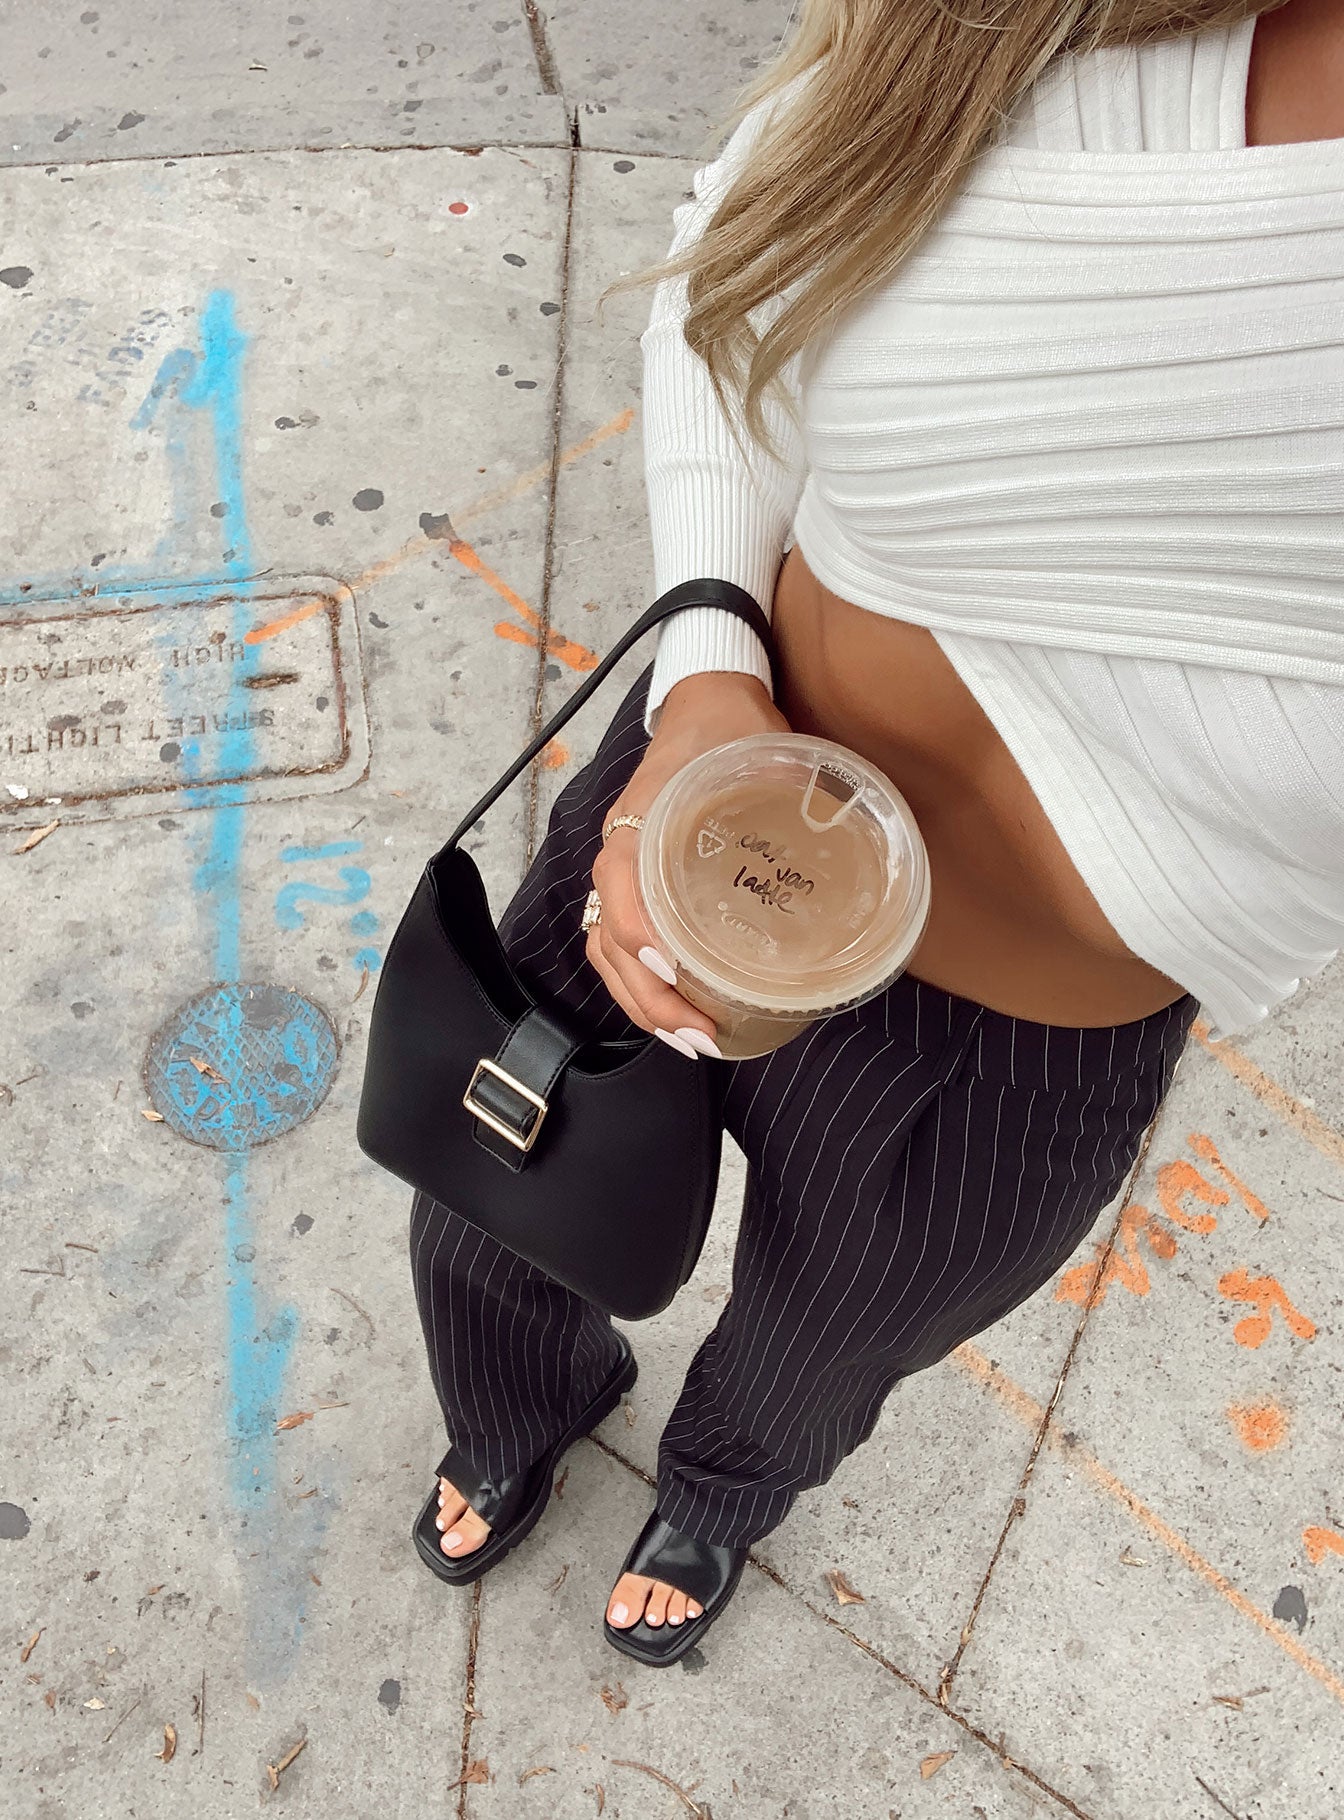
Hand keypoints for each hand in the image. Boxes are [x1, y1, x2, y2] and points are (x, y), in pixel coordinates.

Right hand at [587, 671, 789, 1051]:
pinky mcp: (637, 883)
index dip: (639, 936)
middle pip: (608, 942)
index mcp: (639, 821)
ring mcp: (623, 869)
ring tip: (691, 1039)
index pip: (618, 889)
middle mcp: (620, 850)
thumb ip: (795, 783)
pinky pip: (618, 942)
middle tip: (700, 1036)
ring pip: (607, 952)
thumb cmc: (731, 729)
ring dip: (643, 1004)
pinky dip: (641, 985)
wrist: (705, 702)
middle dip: (650, 1000)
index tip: (675, 971)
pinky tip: (680, 1010)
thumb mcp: (763, 750)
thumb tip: (845, 825)